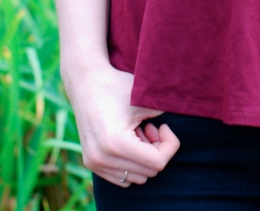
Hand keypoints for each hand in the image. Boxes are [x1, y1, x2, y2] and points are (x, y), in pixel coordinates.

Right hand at [66, 63, 179, 186]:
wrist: (85, 82)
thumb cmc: (117, 87)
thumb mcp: (144, 100)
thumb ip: (163, 117)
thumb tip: (174, 136)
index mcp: (117, 143)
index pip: (158, 163)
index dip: (169, 145)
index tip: (163, 126)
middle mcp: (103, 158)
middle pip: (148, 172)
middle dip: (156, 150)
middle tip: (150, 127)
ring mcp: (94, 163)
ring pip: (135, 177)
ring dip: (143, 158)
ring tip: (138, 133)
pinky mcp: (90, 163)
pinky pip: (121, 177)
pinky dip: (131, 163)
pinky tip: (128, 140)